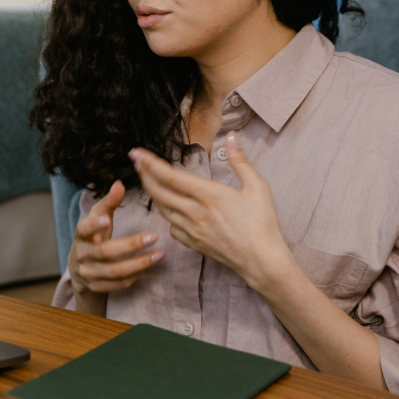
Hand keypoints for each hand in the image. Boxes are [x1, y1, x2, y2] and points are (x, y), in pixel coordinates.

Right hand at [67, 180, 163, 314]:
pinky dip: (135, 275)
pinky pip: (119, 284)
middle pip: (105, 252)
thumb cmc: (93, 236)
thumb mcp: (98, 218)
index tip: (107, 219)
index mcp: (81, 235)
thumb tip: (120, 184)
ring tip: (160, 254)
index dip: (94, 225)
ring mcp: (88, 273)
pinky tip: (148, 266)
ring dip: (140, 263)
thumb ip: (109, 202)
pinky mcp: (97, 287)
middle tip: (154, 236)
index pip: (84, 229)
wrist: (80, 269)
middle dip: (131, 244)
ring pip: (115, 271)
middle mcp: (82, 255)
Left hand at [128, 132, 290, 291]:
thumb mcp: (257, 187)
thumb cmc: (262, 224)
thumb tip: (231, 137)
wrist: (262, 262)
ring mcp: (191, 230)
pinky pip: (172, 227)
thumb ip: (240, 160)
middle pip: (158, 191)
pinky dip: (167, 215)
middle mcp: (194, 212)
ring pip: (162, 209)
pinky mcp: (193, 243)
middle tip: (136, 162)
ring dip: (153, 193)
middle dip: (144, 174)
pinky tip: (170, 209)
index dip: (150, 163)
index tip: (137, 153)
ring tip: (149, 181)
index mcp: (208, 195)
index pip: (170, 176)